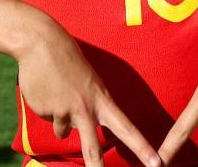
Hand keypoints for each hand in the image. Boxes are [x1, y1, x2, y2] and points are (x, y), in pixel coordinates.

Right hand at [16, 17, 159, 166]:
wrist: (41, 42)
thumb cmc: (69, 60)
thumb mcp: (88, 83)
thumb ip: (85, 110)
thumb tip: (67, 133)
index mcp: (102, 100)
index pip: (127, 128)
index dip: (142, 148)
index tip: (155, 164)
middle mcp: (85, 108)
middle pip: (93, 149)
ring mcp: (63, 111)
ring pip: (63, 132)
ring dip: (59, 117)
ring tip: (57, 92)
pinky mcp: (44, 111)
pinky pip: (47, 117)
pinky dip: (46, 106)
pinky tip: (45, 87)